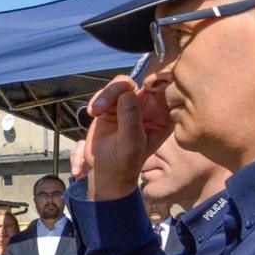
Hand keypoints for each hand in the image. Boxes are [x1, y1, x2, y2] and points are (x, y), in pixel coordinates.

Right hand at [81, 75, 171, 199]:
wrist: (104, 172)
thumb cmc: (123, 163)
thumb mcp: (130, 144)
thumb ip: (131, 119)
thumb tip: (128, 93)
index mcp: (162, 116)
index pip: (163, 89)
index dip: (148, 83)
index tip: (130, 93)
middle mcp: (149, 107)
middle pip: (138, 82)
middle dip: (117, 89)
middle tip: (101, 107)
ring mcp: (131, 105)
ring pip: (120, 84)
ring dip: (104, 96)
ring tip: (94, 112)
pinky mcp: (114, 106)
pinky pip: (106, 92)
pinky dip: (96, 100)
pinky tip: (92, 114)